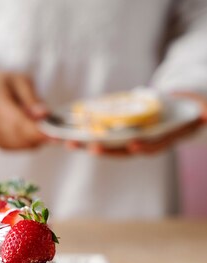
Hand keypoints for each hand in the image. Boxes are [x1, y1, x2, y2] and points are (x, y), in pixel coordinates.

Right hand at [0, 63, 48, 149]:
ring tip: (43, 127)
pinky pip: (17, 148)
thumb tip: (45, 114)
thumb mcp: (19, 80)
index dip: (38, 131)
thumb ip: (32, 98)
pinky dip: (29, 143)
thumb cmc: (0, 82)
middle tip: (56, 131)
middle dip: (42, 136)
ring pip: (21, 145)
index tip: (56, 134)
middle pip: (21, 137)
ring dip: (37, 140)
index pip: (18, 122)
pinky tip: (32, 132)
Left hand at [65, 91, 206, 157]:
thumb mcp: (202, 112)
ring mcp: (129, 140)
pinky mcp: (118, 134)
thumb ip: (205, 114)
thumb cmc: (191, 112)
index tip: (134, 146)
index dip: (143, 147)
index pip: (153, 146)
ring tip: (69, 143)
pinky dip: (86, 136)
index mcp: (162, 140)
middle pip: (122, 149)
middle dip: (105, 150)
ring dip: (88, 145)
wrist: (179, 112)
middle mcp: (144, 144)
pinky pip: (100, 136)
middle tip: (88, 147)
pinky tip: (70, 133)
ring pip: (107, 145)